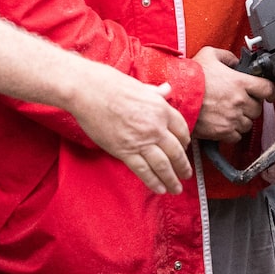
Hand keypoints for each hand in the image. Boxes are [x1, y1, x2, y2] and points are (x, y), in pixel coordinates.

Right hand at [70, 63, 193, 193]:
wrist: (88, 92)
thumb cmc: (111, 84)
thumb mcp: (140, 86)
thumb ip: (156, 93)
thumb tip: (167, 89)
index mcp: (161, 109)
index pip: (181, 130)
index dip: (185, 142)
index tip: (184, 148)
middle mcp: (155, 127)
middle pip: (176, 152)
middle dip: (183, 166)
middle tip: (186, 175)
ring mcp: (141, 141)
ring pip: (163, 165)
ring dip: (172, 180)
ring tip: (176, 188)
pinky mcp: (124, 151)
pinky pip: (143, 171)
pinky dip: (153, 182)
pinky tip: (160, 189)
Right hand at [191, 47, 274, 142]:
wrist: (175, 97)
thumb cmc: (189, 78)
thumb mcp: (209, 55)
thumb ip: (227, 56)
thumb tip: (235, 61)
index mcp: (239, 82)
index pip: (268, 89)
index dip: (270, 92)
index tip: (269, 94)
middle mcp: (239, 101)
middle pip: (258, 108)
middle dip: (251, 105)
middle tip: (240, 101)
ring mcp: (232, 118)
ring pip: (249, 123)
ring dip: (242, 119)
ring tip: (230, 112)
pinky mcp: (223, 131)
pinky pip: (237, 136)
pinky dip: (233, 132)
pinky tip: (225, 123)